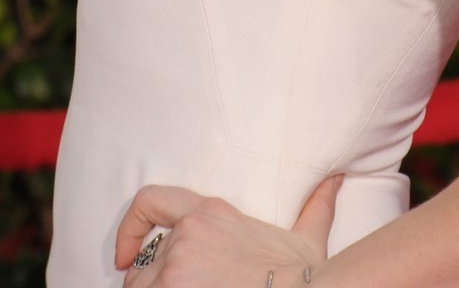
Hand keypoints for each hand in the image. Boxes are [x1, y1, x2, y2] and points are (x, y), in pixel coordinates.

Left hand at [116, 175, 342, 285]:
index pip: (151, 201)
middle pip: (145, 263)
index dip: (130, 226)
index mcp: (209, 213)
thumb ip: (315, 206)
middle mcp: (187, 234)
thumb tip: (336, 180)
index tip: (123, 254)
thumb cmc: (301, 278)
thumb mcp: (305, 238)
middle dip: (155, 283)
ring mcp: (175, 266)